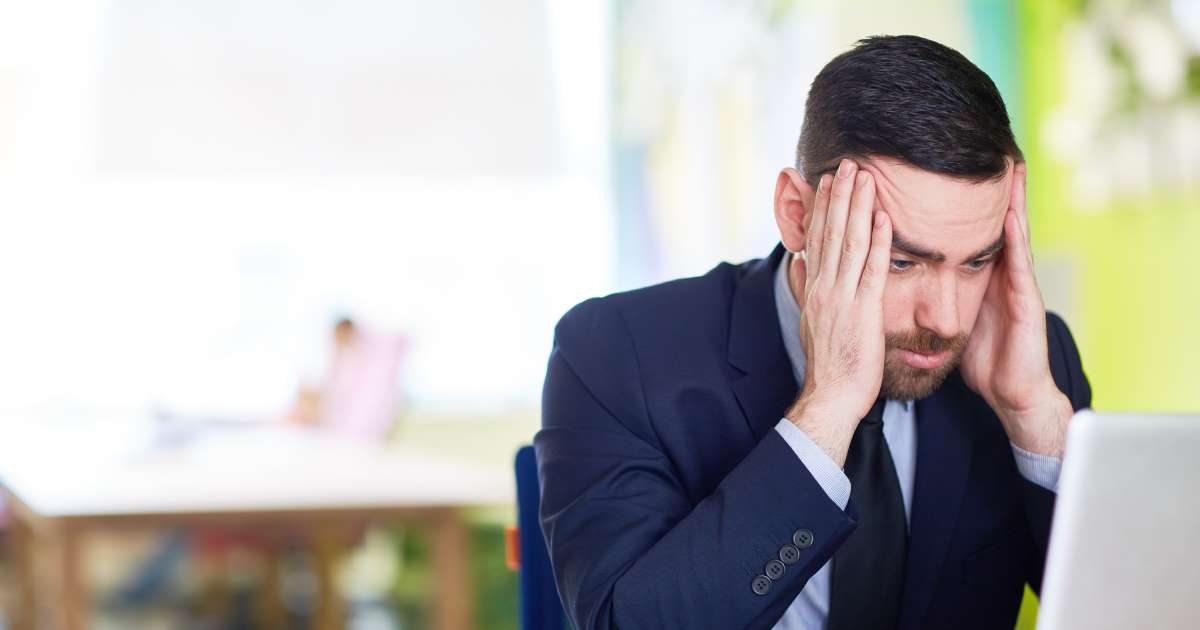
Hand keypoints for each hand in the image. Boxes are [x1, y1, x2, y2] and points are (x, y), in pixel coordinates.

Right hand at [785, 159, 892, 465]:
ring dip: (857, 207)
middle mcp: (824, 287)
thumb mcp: (810, 319)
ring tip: (864, 176)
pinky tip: (883, 217)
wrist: (831, 394)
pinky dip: (878, 242)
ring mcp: (842, 297)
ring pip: (849, 243)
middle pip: (831, 232)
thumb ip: (804, 286)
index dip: (823, 206)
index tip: (829, 179)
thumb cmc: (828, 363)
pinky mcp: (863, 311)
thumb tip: (797, 261)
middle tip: (848, 163)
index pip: (817, 238)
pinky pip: (872, 270)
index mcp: (813, 287)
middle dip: (840, 195)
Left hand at [960, 163, 1071, 455]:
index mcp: (979, 276)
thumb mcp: (954, 320)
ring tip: (1008, 165)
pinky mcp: (1025, 301)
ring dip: (1011, 200)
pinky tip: (1009, 215)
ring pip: (1011, 233)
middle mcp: (1000, 273)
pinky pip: (1018, 264)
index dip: (956, 202)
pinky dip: (1015, 238)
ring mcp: (1015, 284)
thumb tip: (906, 281)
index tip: (946, 169)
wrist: (1010, 394)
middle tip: (990, 147)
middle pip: (994, 222)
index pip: (966, 230)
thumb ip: (940, 296)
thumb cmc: (983, 358)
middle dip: (991, 188)